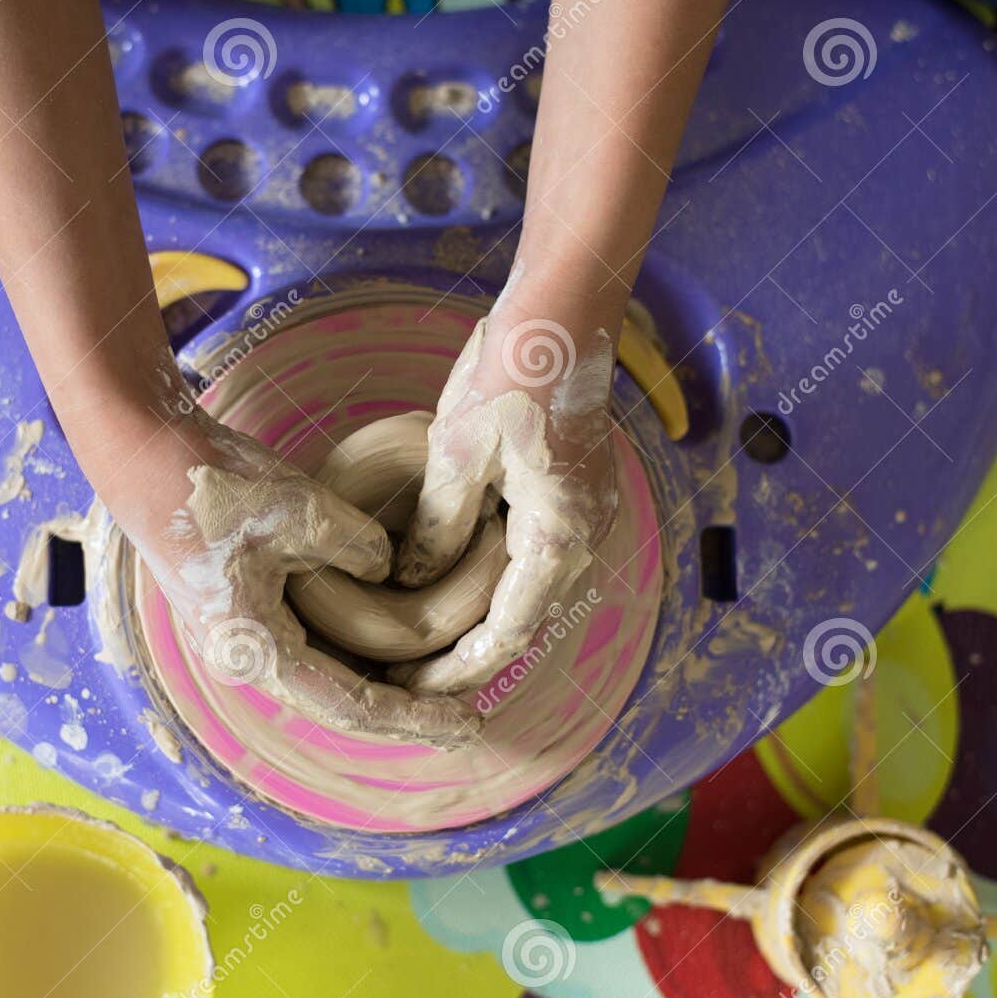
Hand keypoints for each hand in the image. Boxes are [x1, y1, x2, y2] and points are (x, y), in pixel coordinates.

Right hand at [111, 405, 480, 750]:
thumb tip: (391, 572)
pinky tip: (398, 641)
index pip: (352, 705)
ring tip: (444, 685)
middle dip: (406, 711)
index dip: (415, 718)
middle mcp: (250, 658)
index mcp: (257, 650)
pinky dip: (359, 651)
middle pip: (342, 704)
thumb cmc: (213, 486)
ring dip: (385, 683)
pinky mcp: (247, 609)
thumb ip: (357, 547)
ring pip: (329, 677)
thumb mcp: (299, 511)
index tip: (469, 722)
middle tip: (469, 714)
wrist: (145, 455)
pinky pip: (315, 646)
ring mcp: (246, 635)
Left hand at [391, 314, 618, 694]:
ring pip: (533, 592)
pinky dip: (498, 584)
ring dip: (484, 622)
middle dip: (469, 655)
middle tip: (410, 679)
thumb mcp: (458, 452)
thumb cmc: (514, 370)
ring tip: (427, 647)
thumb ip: (437, 527)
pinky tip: (456, 588)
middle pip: (526, 621)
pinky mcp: (576, 493)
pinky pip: (537, 558)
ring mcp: (587, 513)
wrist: (565, 307)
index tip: (414, 689)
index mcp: (560, 536)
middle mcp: (585, 535)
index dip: (460, 668)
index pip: (510, 632)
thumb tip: (410, 583)